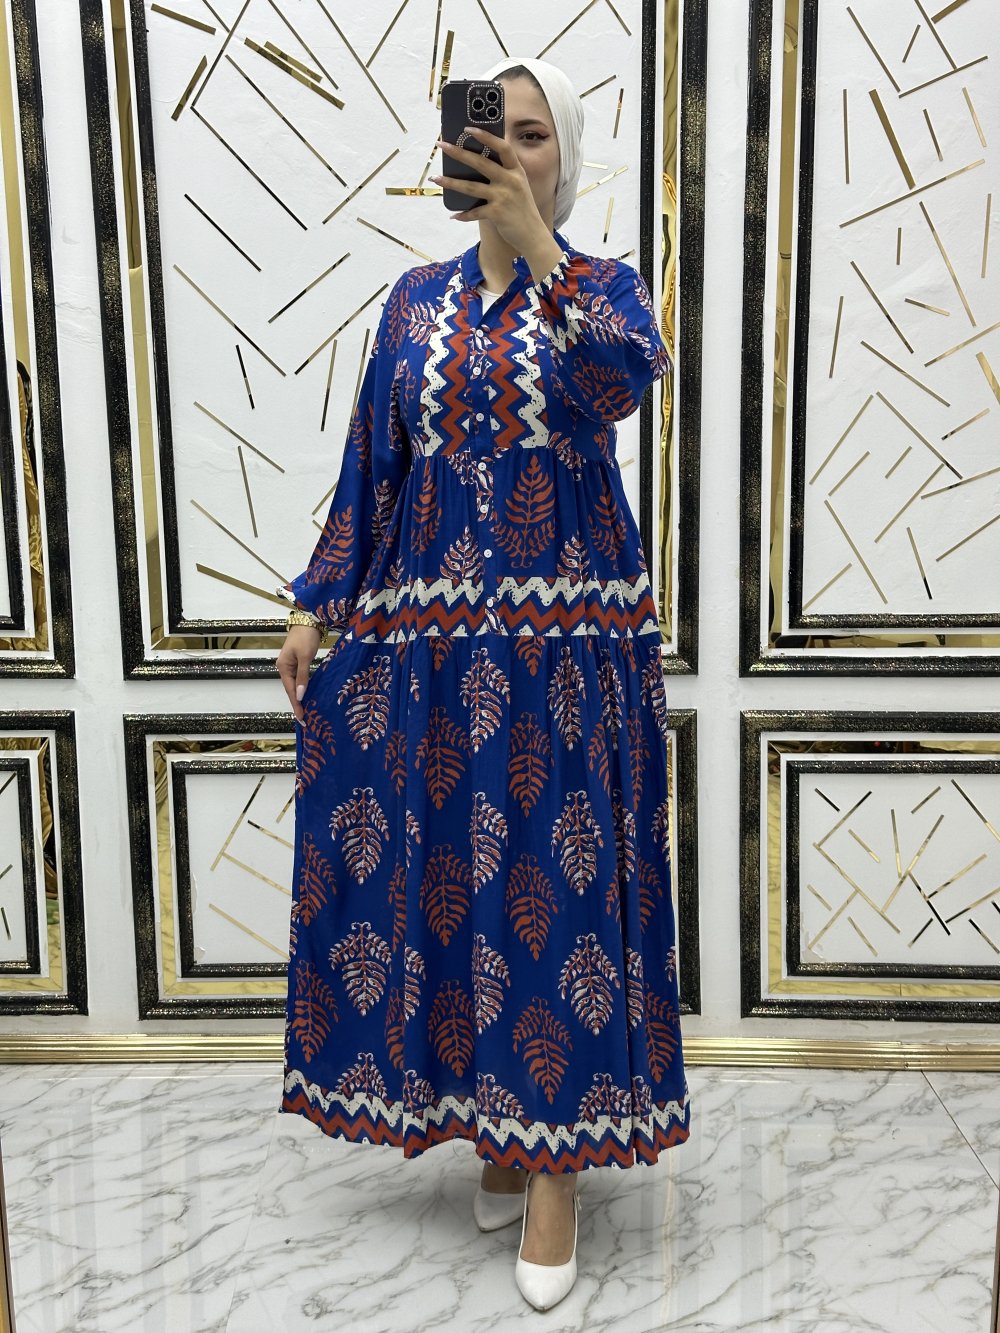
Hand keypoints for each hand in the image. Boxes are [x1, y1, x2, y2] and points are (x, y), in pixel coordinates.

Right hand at [276, 625, 321, 722]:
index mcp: (283, 667)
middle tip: (304, 720)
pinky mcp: (298, 663)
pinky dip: (303, 689)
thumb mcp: (304, 657)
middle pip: (291, 690)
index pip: (290, 691)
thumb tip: (300, 695)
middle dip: (297, 704)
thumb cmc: (306, 637)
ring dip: (300, 698)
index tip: (302, 718)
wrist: (308, 621)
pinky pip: (299, 680)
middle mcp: (284, 668)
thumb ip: (302, 676)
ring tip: (306, 712)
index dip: (296, 704)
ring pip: (295, 686)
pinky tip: (307, 696)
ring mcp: (290, 666)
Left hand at [432, 125, 546, 255]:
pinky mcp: (497, 213)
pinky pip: (475, 212)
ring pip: (471, 187)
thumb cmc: (522, 209)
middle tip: (442, 146)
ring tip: (436, 178)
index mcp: (516, 170)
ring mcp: (503, 197)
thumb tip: (475, 165)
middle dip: (459, 153)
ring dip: (451, 183)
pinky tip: (454, 215)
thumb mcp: (518, 186)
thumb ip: (503, 174)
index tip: (468, 129)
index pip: (502, 147)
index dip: (486, 136)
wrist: (533, 235)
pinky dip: (464, 215)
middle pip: (481, 162)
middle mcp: (510, 181)